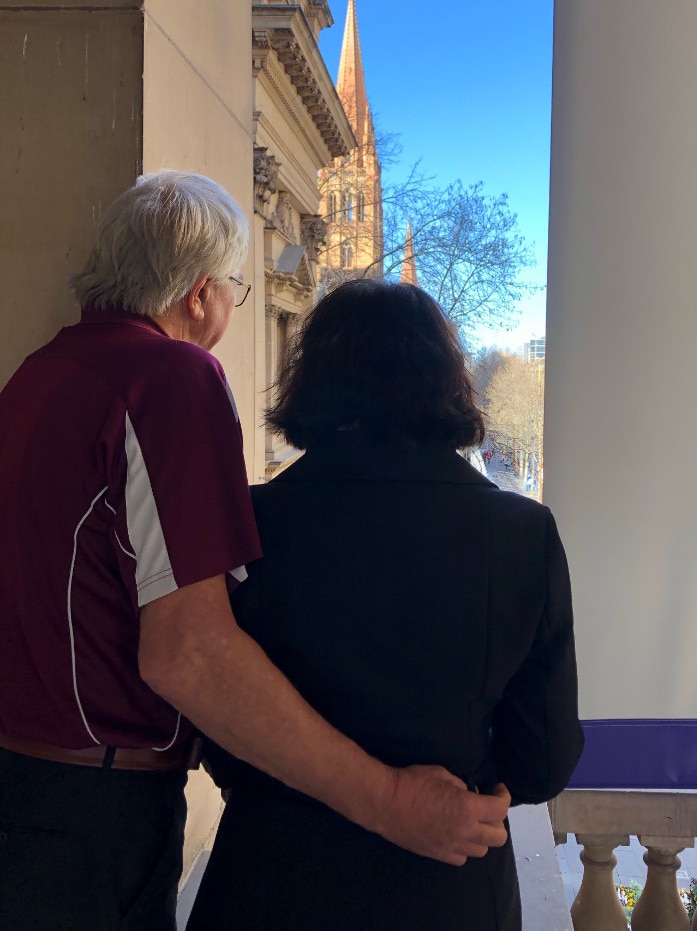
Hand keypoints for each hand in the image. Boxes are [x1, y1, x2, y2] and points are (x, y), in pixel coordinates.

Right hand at [377, 766, 509, 865]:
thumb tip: (468, 793)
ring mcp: (451, 846)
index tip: (498, 789)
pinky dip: (464, 847)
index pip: (500, 809)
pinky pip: (462, 858)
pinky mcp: (438, 855)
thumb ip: (460, 786)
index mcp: (468, 808)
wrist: (385, 802)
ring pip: (482, 850)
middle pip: (499, 837)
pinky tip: (455, 834)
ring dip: (481, 835)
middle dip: (497, 820)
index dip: (504, 796)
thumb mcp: (441, 774)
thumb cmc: (412, 782)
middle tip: (486, 808)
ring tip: (470, 822)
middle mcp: (464, 832)